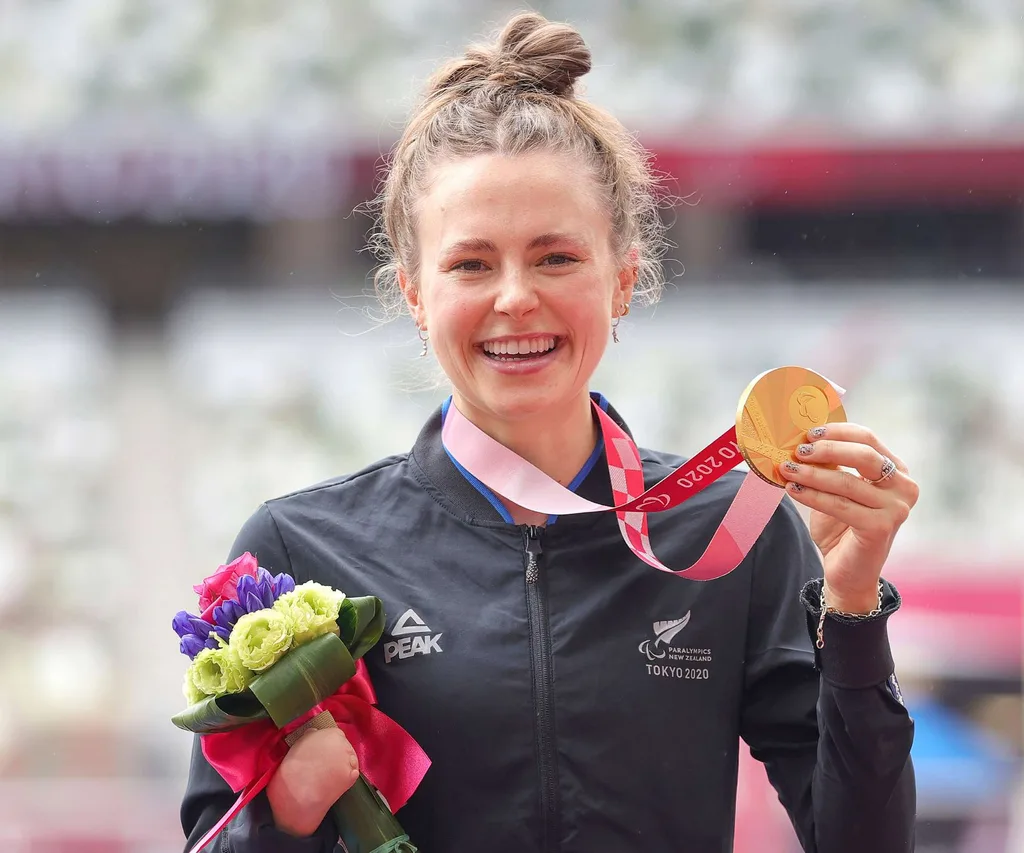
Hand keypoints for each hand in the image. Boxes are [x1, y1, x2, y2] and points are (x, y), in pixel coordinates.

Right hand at [267, 726, 359, 836]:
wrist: (297, 791)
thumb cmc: (293, 768)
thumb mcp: (299, 744)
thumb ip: (310, 736)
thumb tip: (314, 732)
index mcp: (330, 733)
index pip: (336, 736)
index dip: (330, 746)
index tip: (324, 754)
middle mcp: (343, 743)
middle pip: (345, 747)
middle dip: (338, 756)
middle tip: (327, 767)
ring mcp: (349, 759)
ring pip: (350, 761)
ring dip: (343, 767)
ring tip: (330, 777)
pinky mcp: (352, 775)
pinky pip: (353, 774)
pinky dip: (346, 779)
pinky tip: (335, 784)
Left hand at [777, 423, 919, 613]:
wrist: (848, 571)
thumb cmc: (841, 526)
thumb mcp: (836, 489)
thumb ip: (829, 465)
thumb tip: (802, 439)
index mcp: (897, 471)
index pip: (868, 439)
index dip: (836, 432)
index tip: (808, 433)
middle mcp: (905, 487)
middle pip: (864, 455)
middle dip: (826, 449)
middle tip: (798, 450)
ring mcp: (897, 509)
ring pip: (847, 482)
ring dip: (811, 474)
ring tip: (787, 469)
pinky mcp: (881, 527)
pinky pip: (840, 505)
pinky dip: (812, 495)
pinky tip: (793, 490)